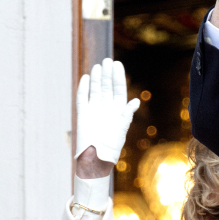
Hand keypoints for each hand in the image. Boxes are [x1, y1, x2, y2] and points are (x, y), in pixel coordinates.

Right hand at [75, 58, 140, 178]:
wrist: (95, 159)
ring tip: (98, 66)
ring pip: (95, 89)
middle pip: (107, 86)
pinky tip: (86, 77)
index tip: (117, 64)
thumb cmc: (111, 147)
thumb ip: (126, 114)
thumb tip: (135, 101)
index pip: (118, 88)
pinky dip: (84, 87)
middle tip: (108, 60)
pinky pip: (83, 97)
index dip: (118, 76)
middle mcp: (106, 107)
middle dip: (107, 73)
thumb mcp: (121, 129)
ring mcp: (94, 109)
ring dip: (97, 78)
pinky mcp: (83, 113)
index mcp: (118, 109)